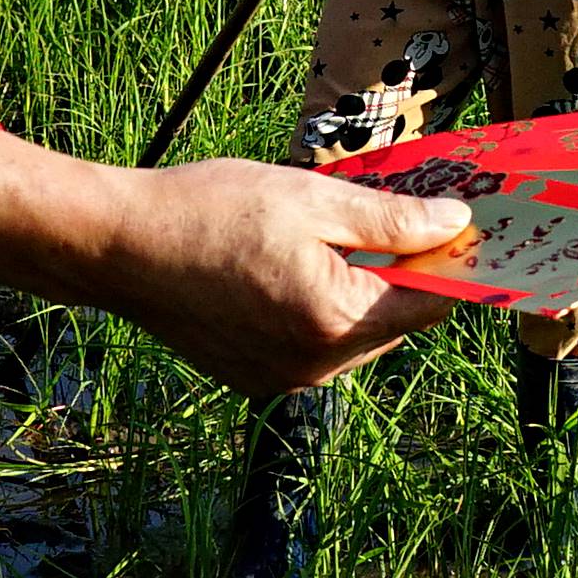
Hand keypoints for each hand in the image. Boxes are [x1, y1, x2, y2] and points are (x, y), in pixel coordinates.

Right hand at [74, 155, 469, 398]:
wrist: (120, 246)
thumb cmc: (210, 209)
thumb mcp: (311, 198)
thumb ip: (391, 220)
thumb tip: (456, 224)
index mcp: (336, 319)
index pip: (432, 303)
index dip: (451, 262)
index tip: (455, 225)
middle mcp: (316, 365)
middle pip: (399, 325)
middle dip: (404, 277)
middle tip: (387, 220)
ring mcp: (285, 380)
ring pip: (360, 341)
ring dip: (362, 297)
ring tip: (328, 243)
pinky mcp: (257, 380)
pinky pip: (318, 351)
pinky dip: (322, 316)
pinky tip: (290, 272)